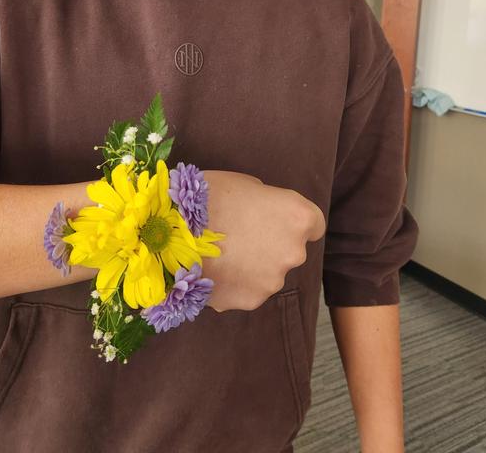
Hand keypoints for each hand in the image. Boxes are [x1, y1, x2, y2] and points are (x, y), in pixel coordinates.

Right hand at [201, 170, 325, 311]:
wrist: (171, 229)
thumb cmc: (209, 196)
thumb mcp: (247, 185)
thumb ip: (267, 205)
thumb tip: (267, 216)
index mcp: (297, 217)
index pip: (314, 224)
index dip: (294, 222)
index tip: (277, 220)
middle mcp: (294, 252)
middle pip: (290, 250)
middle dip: (272, 244)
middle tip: (240, 234)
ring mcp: (272, 280)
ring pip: (268, 272)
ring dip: (252, 265)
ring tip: (220, 252)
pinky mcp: (250, 300)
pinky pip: (247, 289)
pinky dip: (235, 282)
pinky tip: (212, 268)